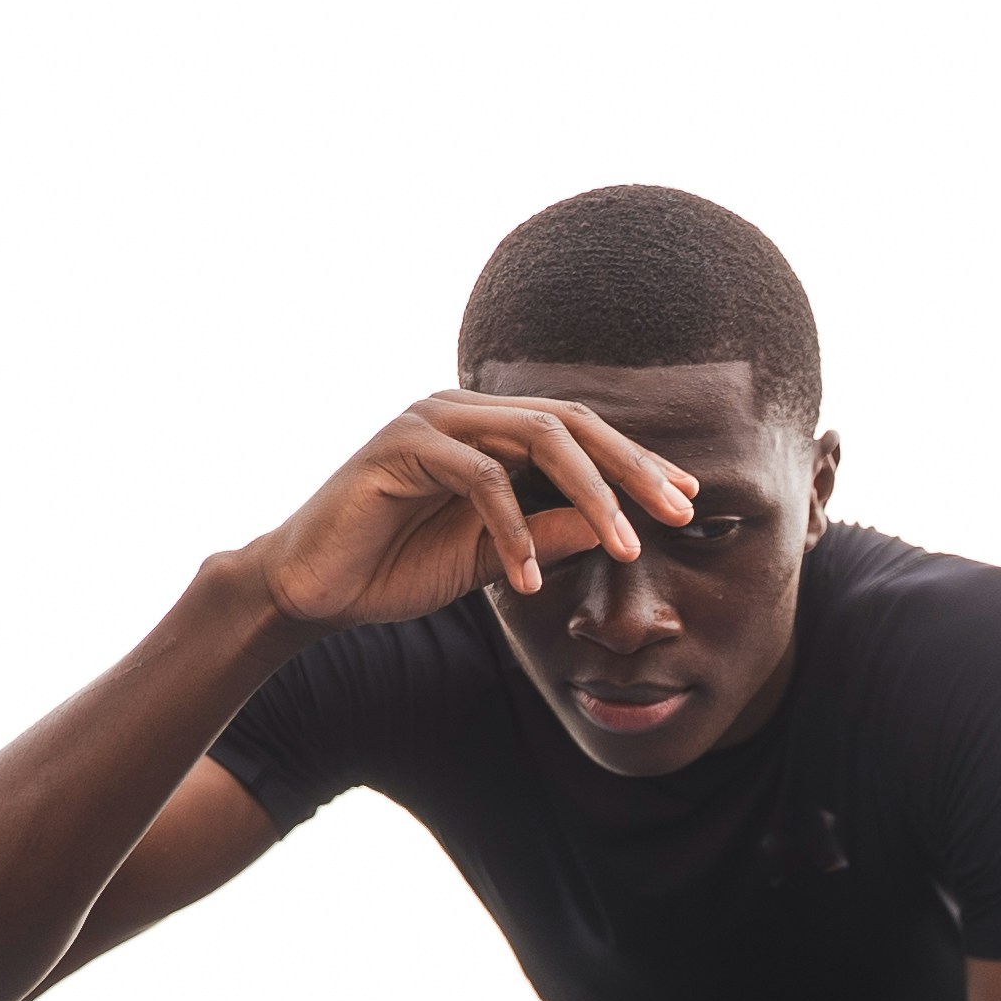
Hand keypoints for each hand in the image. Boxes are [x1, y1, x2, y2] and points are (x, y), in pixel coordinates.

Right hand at [242, 391, 701, 634]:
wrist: (313, 592)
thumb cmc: (397, 569)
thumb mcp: (495, 559)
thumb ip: (551, 534)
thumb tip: (615, 527)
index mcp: (486, 427)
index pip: (578, 432)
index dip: (635, 462)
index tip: (687, 500)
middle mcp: (460, 409)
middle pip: (570, 423)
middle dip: (631, 468)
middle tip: (677, 513)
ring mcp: (428, 420)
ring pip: (536, 438)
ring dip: (590, 495)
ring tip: (625, 548)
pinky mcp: (398, 447)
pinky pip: (480, 478)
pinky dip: (513, 531)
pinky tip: (528, 582)